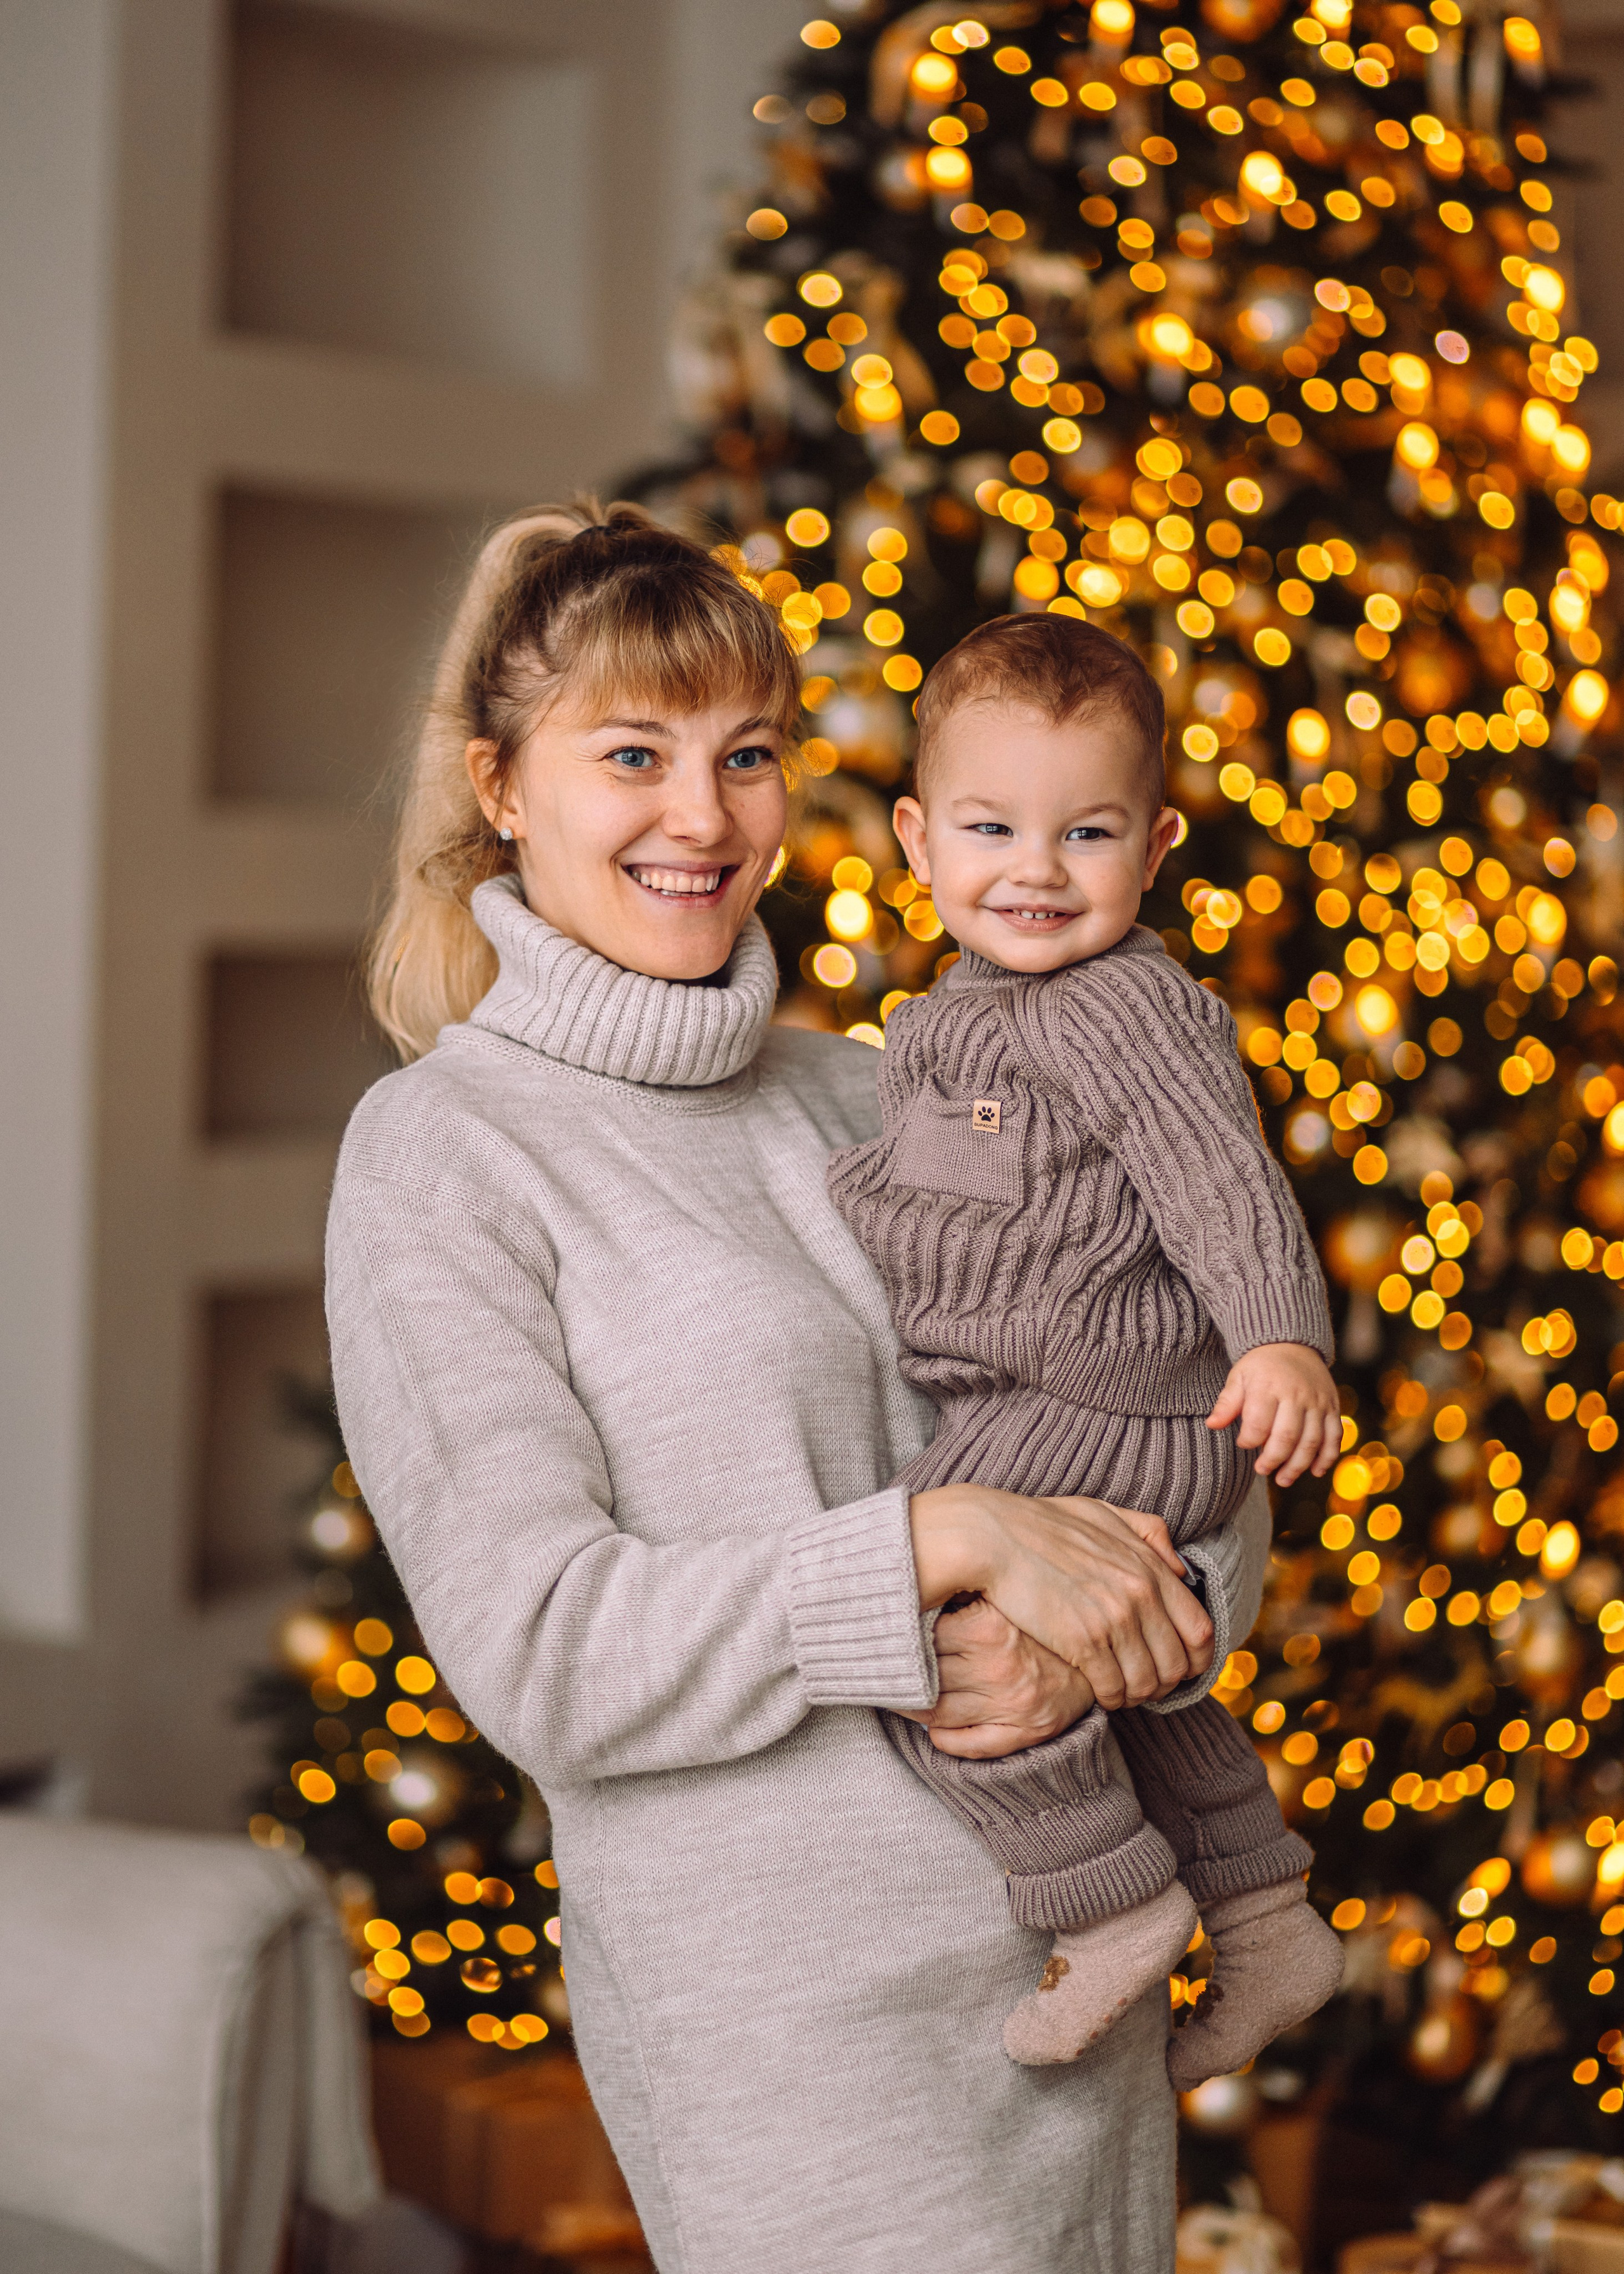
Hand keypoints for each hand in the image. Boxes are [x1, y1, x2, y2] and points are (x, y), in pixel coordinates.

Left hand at [896, 1593, 1095, 1759]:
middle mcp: (998, 1668)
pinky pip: (966, 1744)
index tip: (887, 1638)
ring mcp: (1010, 1704)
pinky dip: (942, 1739)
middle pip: (925, 1677)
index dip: (900, 1638)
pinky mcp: (1023, 1732)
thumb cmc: (1043, 1619)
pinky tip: (935, 1727)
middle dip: (901, 1676)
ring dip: (913, 1708)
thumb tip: (911, 1584)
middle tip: (884, 1670)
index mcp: (988, 1628)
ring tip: (905, 1696)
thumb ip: (965, 1589)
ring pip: (936, 1713)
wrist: (1103, 1654)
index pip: (921, 1637)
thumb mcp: (1006, 1593)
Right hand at [909, 1487, 1213, 1709]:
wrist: (989, 1536)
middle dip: (1166, 1684)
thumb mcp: (1102, 1513)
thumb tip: (1178, 1568)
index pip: (1202, 1630)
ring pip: (1148, 1684)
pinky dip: (1110, 1698)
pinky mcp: (1083, 1642)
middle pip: (1179, 1665)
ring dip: (1136, 1695)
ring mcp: (1113, 1619)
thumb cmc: (1040, 1523)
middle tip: (1145, 1685)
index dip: (1197, 1660)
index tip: (1180, 1667)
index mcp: (1148, 1566)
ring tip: (1120, 1690)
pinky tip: (1098, 1691)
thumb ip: (1148, 1534)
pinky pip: (1113, 1689)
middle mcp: (1139, 1594)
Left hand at [1207, 1341, 1340, 1485]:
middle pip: (1287, 1436)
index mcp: (1269, 1386)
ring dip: (1299, 1466)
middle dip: (1273, 1459)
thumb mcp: (1239, 1377)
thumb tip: (1212, 1425)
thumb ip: (1227, 1403)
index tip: (1243, 1444)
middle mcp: (1296, 1394)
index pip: (1259, 1422)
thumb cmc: (1261, 1366)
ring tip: (1283, 1479)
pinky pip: (1334, 1436)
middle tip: (1262, 1470)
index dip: (1249, 1440)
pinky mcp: (1333, 1407)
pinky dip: (1327, 1457)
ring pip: (1312, 1441)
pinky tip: (1315, 1472)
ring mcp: (1317, 1402)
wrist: (1292, 1344)